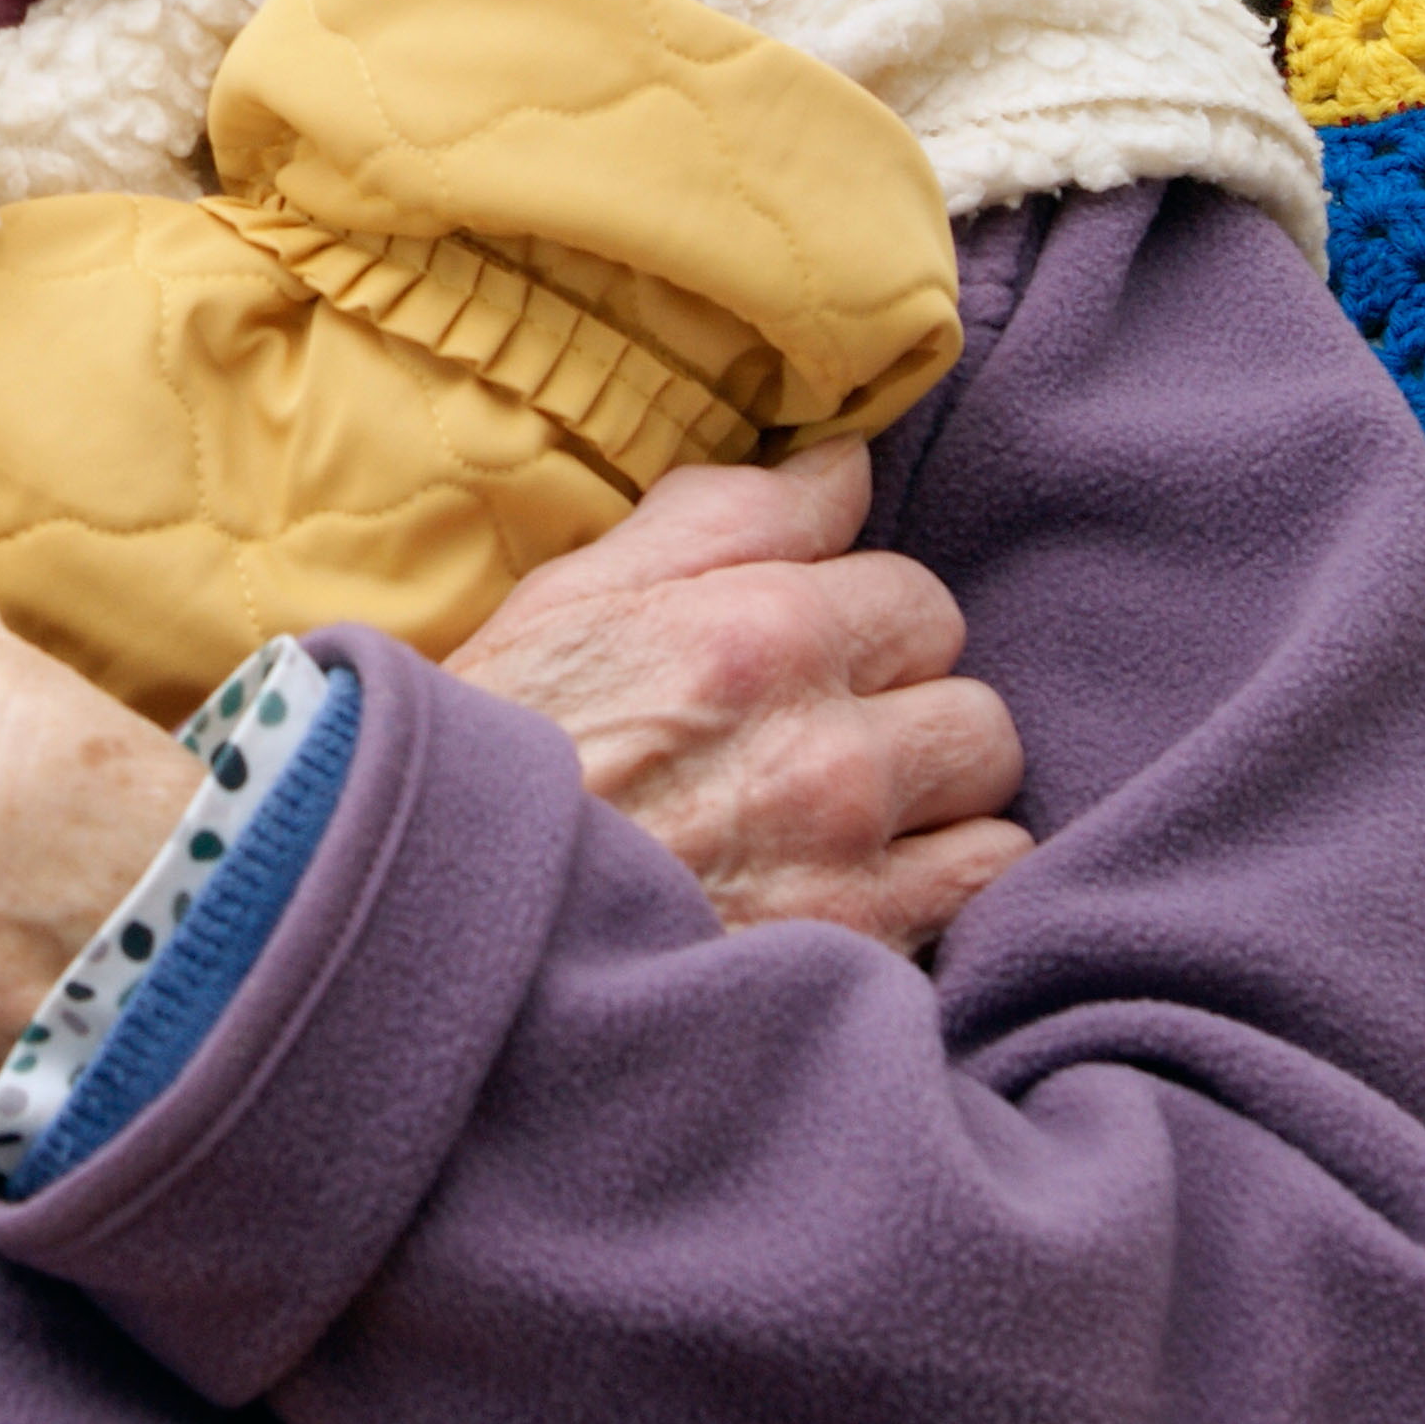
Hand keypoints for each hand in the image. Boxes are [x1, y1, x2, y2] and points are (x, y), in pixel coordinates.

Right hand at [443, 440, 1027, 951]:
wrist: (438, 928)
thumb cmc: (487, 748)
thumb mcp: (571, 600)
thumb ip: (722, 517)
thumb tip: (844, 464)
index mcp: (758, 634)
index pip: (913, 592)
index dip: (858, 621)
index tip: (801, 657)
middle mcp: (824, 749)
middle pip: (969, 697)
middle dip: (906, 709)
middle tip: (820, 740)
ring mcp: (849, 865)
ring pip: (987, 793)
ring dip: (932, 800)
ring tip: (842, 818)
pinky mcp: (857, 959)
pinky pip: (979, 890)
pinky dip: (938, 884)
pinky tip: (857, 885)